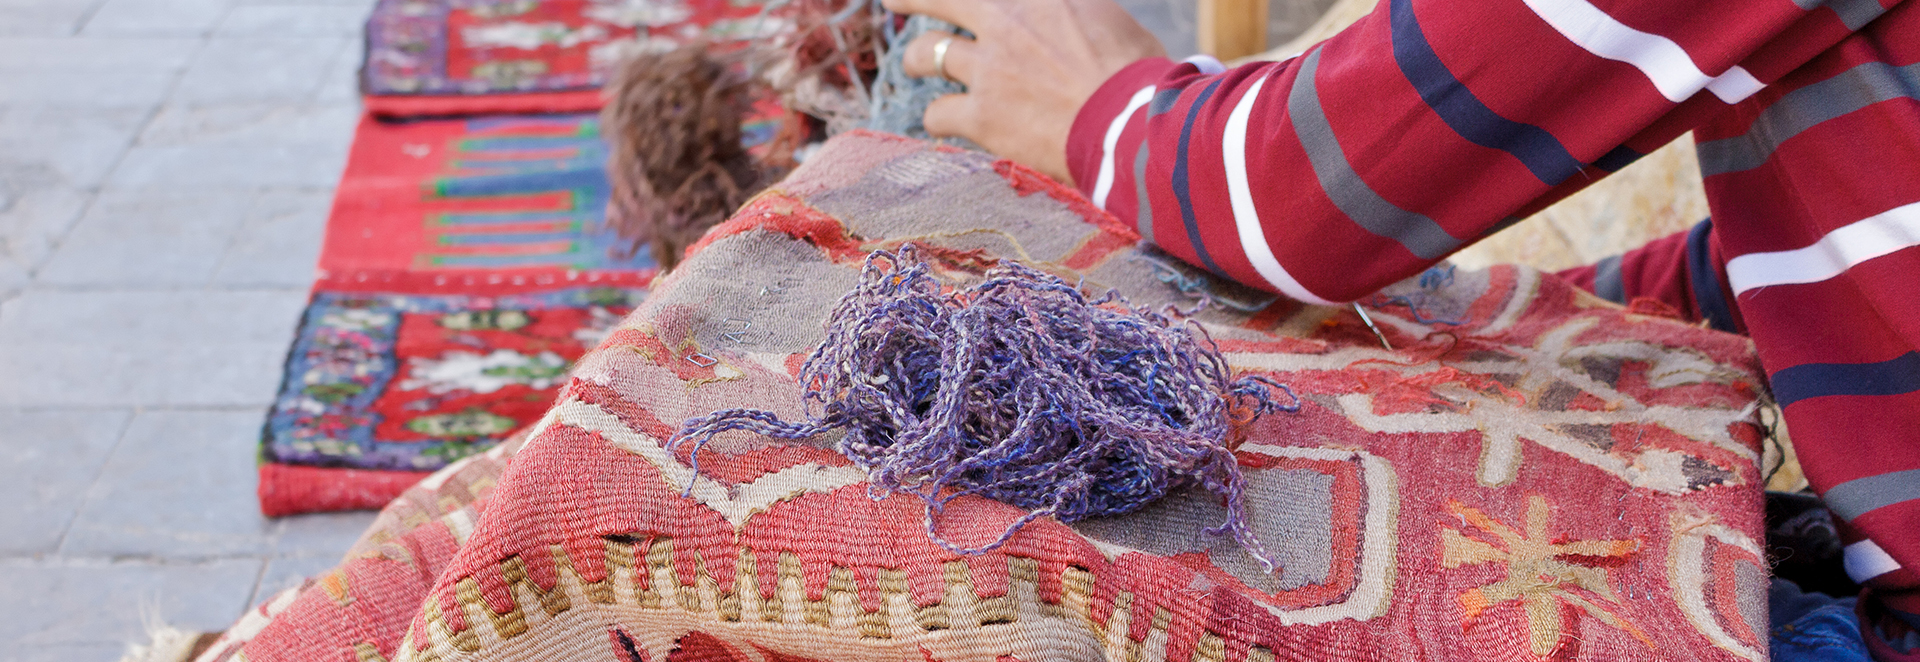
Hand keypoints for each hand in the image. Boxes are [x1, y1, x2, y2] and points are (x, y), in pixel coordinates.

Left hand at [883, 0, 1165, 183]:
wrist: (1133, 123)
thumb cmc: (1138, 76)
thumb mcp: (1108, 18)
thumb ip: (1075, 10)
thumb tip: (1069, 12)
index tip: (943, 0)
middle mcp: (1006, 20)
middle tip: (894, 1)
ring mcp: (989, 66)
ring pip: (925, 53)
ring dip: (917, 59)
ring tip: (916, 65)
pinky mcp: (982, 114)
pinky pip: (937, 113)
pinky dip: (938, 116)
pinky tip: (945, 120)